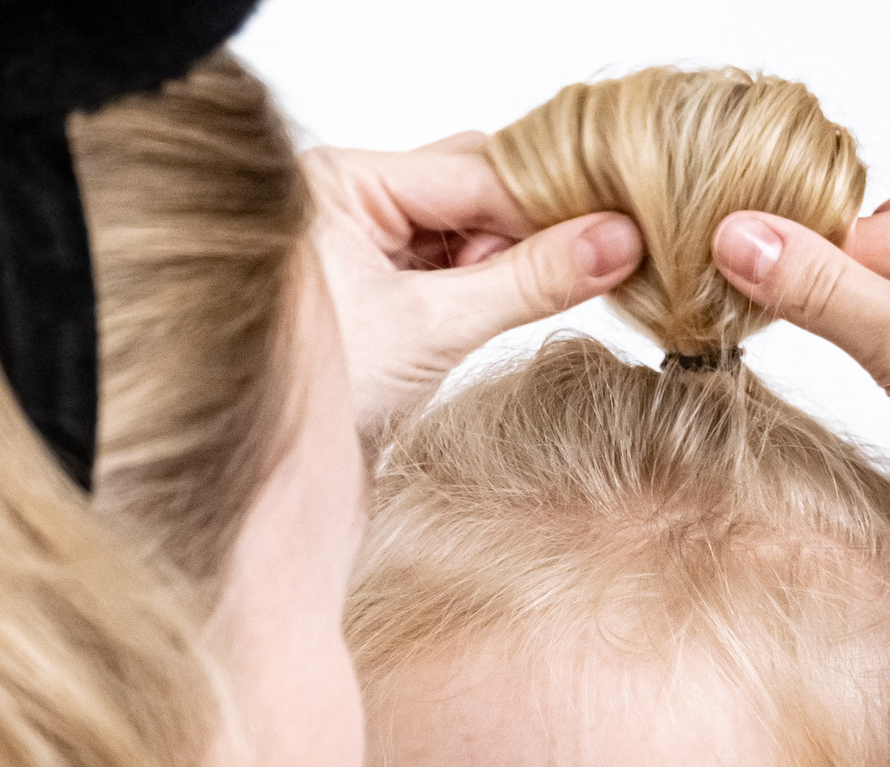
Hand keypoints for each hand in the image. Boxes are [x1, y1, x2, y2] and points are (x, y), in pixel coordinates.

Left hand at [304, 135, 642, 440]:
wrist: (270, 473)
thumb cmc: (319, 396)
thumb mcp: (431, 330)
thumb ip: (527, 282)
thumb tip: (618, 242)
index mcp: (339, 183)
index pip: (471, 171)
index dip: (548, 203)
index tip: (617, 228)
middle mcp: (344, 197)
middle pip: (470, 187)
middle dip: (523, 230)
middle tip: (584, 265)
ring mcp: (357, 238)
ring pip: (464, 225)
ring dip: (505, 262)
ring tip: (532, 300)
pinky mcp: (372, 281)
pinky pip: (445, 262)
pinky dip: (483, 283)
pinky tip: (506, 307)